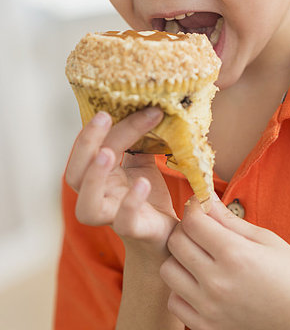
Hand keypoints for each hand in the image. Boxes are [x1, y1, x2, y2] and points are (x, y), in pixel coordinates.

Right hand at [66, 108, 178, 257]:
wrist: (167, 232)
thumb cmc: (148, 195)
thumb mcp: (143, 161)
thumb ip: (139, 139)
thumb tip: (149, 104)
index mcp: (97, 175)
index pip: (89, 149)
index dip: (100, 128)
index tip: (121, 104)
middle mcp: (98, 196)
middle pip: (75, 174)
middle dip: (86, 144)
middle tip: (103, 117)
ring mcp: (111, 216)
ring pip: (87, 207)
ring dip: (95, 178)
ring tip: (108, 154)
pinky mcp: (133, 230)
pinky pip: (123, 221)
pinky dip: (131, 202)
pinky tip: (142, 182)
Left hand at [160, 194, 289, 329]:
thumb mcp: (266, 239)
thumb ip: (230, 219)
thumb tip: (206, 195)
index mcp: (235, 254)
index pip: (192, 221)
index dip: (194, 206)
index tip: (201, 205)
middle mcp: (217, 282)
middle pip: (175, 242)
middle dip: (185, 228)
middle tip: (201, 229)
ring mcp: (210, 308)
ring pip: (168, 271)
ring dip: (180, 259)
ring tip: (199, 256)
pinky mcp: (207, 328)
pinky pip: (175, 302)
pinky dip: (182, 289)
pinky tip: (200, 282)